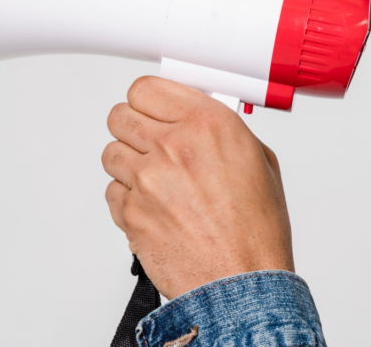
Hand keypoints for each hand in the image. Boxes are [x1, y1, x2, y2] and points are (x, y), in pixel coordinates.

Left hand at [102, 76, 293, 298]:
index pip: (147, 88)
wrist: (243, 283)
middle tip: (152, 143)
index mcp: (208, 124)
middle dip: (135, 128)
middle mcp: (173, 147)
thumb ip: (224, 132)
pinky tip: (155, 207)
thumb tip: (200, 121)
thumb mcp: (260, 161)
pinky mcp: (130, 213)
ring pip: (111, 153)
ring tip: (156, 181)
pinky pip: (112, 191)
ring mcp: (147, 180)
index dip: (150, 100)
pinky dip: (128, 198)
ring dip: (129, 163)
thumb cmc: (256, 232)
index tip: (154, 109)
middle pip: (120, 115)